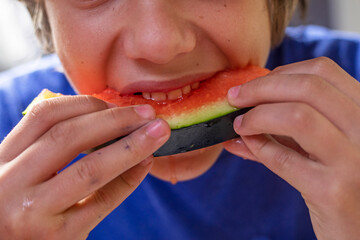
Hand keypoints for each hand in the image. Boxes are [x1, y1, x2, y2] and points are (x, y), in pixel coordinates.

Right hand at [0, 95, 169, 238]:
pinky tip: (146, 163)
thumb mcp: (19, 174)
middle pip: (68, 136)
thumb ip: (46, 147)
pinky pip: (103, 201)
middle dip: (115, 119)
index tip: (116, 103)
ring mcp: (32, 213)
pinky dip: (129, 179)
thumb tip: (104, 118)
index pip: (43, 115)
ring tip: (157, 132)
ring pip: (90, 168)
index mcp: (0, 160)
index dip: (86, 103)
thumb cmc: (19, 208)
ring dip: (131, 145)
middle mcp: (8, 184)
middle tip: (147, 113)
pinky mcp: (58, 238)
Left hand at [223, 57, 359, 239]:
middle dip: (260, 88)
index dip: (281, 72)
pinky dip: (257, 146)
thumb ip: (290, 128)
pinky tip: (245, 143)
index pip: (323, 72)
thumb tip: (246, 111)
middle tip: (234, 98)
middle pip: (308, 87)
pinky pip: (282, 158)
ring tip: (239, 124)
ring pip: (297, 116)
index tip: (255, 85)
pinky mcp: (334, 192)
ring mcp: (355, 160)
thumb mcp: (325, 147)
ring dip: (257, 116)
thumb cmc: (343, 185)